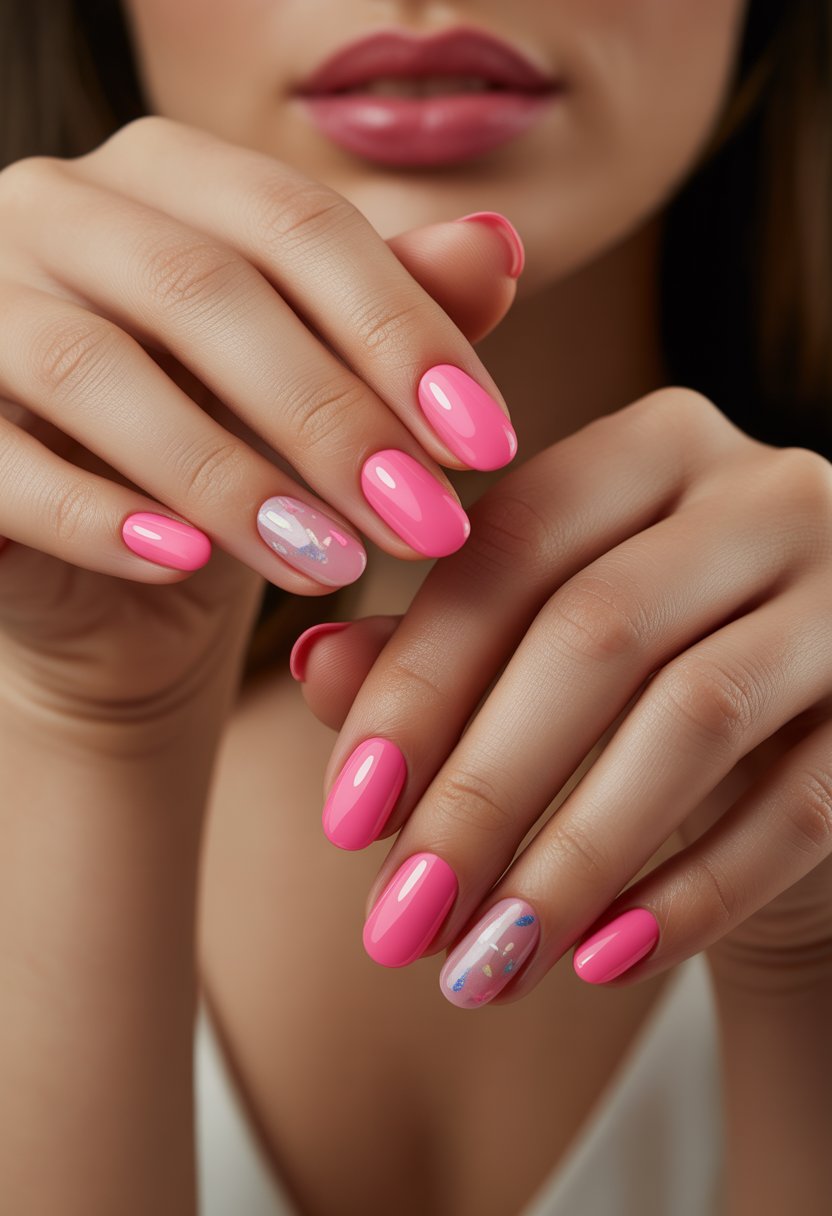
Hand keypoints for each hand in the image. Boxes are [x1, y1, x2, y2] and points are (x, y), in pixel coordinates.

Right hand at [0, 114, 518, 733]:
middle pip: (202, 288)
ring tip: (330, 564)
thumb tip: (497, 245)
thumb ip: (392, 313)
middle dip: (330, 416)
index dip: (402, 333)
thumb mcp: (321, 388)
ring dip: (226, 475)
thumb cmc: (234, 456)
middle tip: (426, 524)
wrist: (119, 574)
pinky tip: (186, 567)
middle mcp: (58, 211)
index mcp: (165, 177)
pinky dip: (96, 516)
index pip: (297, 225)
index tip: (487, 445)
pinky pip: (2, 460)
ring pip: (94, 368)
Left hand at [299, 389, 831, 1004]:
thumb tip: (312, 665)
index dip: (416, 685)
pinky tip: (599, 963)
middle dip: (481, 792)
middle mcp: (760, 491)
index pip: (509, 547)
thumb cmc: (639, 684)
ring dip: (572, 857)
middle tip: (400, 921)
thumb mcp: (537, 648)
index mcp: (648, 448)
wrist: (803, 741)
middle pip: (596, 632)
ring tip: (485, 963)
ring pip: (694, 719)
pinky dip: (689, 895)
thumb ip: (433, 648)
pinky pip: (798, 808)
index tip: (345, 819)